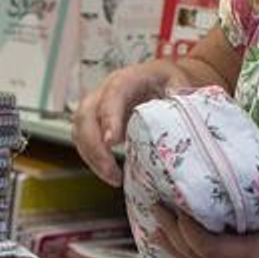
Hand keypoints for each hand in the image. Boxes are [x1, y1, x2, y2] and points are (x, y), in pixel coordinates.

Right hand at [73, 59, 186, 185]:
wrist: (159, 79)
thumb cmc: (167, 81)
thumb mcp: (177, 82)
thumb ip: (178, 94)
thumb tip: (178, 109)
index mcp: (127, 79)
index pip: (112, 95)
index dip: (109, 117)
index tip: (111, 142)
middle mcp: (105, 92)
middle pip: (85, 115)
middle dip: (94, 146)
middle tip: (111, 171)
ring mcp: (97, 108)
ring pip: (80, 131)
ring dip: (92, 157)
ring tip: (113, 178)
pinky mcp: (96, 124)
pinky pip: (85, 141)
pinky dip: (94, 159)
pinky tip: (111, 174)